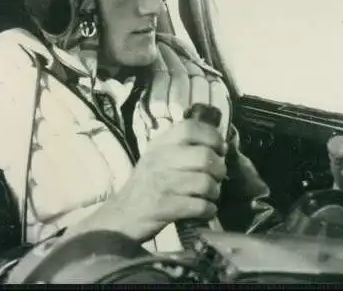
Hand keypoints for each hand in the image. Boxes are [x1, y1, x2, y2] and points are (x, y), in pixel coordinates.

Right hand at [67, 119, 227, 242]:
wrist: (122, 216)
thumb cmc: (146, 185)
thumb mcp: (158, 157)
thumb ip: (182, 147)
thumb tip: (220, 145)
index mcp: (160, 144)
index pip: (191, 127)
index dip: (212, 136)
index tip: (220, 148)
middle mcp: (160, 159)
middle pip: (204, 156)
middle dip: (219, 168)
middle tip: (217, 177)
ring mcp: (161, 183)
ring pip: (205, 182)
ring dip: (214, 192)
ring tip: (210, 195)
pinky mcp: (165, 207)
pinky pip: (200, 206)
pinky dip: (208, 209)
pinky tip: (205, 210)